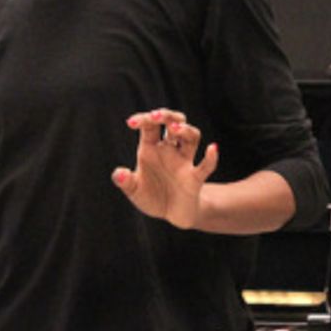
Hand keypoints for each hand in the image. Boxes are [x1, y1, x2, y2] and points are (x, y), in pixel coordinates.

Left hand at [114, 109, 218, 229]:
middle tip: (157, 116)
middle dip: (167, 116)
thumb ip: (126, 182)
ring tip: (174, 129)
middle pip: (173, 123)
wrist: (172, 215)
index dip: (143, 119)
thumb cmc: (152, 197)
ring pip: (191, 137)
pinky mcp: (195, 178)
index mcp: (151, 149)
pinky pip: (206, 166)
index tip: (131, 122)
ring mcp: (184, 162)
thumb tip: (119, 173)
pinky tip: (212, 149)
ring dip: (185, 130)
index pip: (150, 126)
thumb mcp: (134, 191)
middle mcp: (169, 150)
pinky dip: (211, 158)